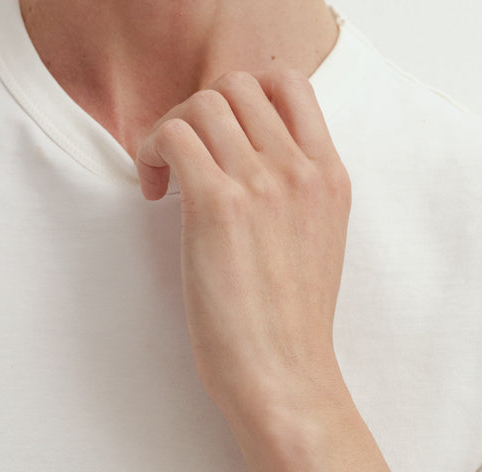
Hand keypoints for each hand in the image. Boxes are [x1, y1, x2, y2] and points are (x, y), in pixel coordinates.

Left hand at [135, 67, 351, 422]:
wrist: (286, 377)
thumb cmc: (292, 328)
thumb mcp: (318, 246)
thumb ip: (296, 195)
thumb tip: (247, 161)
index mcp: (330, 178)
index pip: (289, 83)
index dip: (244, 96)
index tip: (223, 138)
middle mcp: (301, 171)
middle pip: (237, 85)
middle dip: (200, 113)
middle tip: (186, 161)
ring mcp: (262, 184)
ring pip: (201, 103)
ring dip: (171, 131)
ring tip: (165, 179)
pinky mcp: (218, 205)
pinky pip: (171, 135)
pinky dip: (150, 152)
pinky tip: (153, 192)